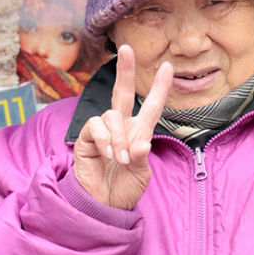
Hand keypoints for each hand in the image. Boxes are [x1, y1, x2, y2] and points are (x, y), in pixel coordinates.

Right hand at [73, 46, 172, 210]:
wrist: (103, 205)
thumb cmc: (125, 189)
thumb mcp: (140, 175)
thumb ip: (140, 158)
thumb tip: (141, 143)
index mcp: (139, 133)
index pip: (150, 107)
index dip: (159, 88)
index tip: (167, 67)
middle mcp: (121, 127)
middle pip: (122, 93)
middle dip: (125, 70)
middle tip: (126, 50)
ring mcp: (102, 132)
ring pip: (111, 116)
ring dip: (118, 137)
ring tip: (119, 159)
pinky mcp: (86, 139)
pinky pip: (95, 126)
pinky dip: (104, 139)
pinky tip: (108, 154)